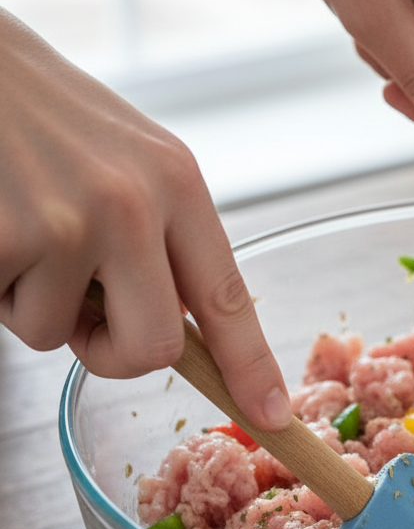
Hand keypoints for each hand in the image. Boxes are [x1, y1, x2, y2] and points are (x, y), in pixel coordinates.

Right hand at [0, 10, 292, 430]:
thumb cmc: (46, 115)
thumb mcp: (131, 160)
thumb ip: (163, 239)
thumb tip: (177, 331)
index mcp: (178, 183)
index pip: (227, 297)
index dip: (250, 365)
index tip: (272, 414)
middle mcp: (136, 204)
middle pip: (152, 349)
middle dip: (111, 352)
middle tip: (80, 313)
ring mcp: (69, 220)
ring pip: (60, 337)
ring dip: (32, 303)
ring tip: (19, 228)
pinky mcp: (8, 235)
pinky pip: (6, 311)